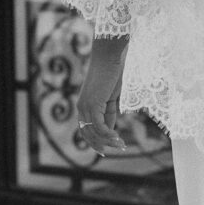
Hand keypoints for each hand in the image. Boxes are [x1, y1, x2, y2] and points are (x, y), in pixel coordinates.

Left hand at [77, 39, 128, 156]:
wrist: (109, 56)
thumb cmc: (112, 72)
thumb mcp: (112, 96)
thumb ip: (109, 112)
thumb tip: (109, 128)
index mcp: (84, 105)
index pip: (87, 129)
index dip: (97, 140)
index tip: (110, 147)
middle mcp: (82, 108)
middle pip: (88, 134)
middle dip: (102, 144)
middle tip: (118, 148)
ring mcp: (86, 106)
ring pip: (94, 132)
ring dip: (108, 141)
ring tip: (121, 144)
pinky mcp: (93, 104)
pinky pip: (99, 126)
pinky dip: (108, 134)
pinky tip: (118, 137)